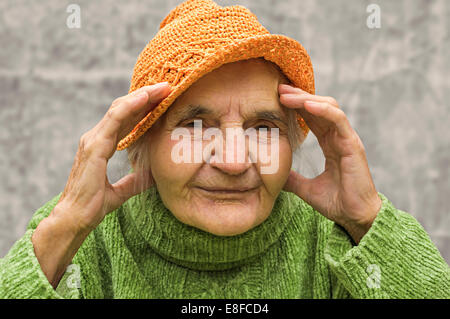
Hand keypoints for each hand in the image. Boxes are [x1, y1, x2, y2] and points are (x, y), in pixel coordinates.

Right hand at [54, 82, 171, 231]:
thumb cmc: (92, 206)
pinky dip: (130, 106)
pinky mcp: (94, 147)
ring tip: (161, 87)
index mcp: (101, 146)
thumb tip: (151, 177)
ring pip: (120, 110)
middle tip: (166, 87)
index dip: (143, 108)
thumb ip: (134, 182)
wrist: (75, 220)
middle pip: (123, 110)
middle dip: (146, 97)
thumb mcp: (121, 191)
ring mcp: (93, 140)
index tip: (163, 100)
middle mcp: (96, 139)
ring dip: (142, 96)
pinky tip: (145, 98)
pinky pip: (114, 120)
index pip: (124, 120)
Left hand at [279, 84, 380, 242]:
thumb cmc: (336, 203)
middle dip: (299, 96)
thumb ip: (292, 178)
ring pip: (329, 108)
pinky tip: (307, 105)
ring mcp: (347, 139)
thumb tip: (274, 174)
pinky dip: (323, 110)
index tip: (277, 98)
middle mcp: (339, 138)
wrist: (354, 218)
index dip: (297, 105)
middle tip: (279, 89)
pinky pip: (338, 120)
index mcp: (330, 144)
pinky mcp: (352, 145)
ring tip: (286, 94)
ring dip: (307, 99)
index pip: (313, 117)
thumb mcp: (306, 189)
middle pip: (319, 107)